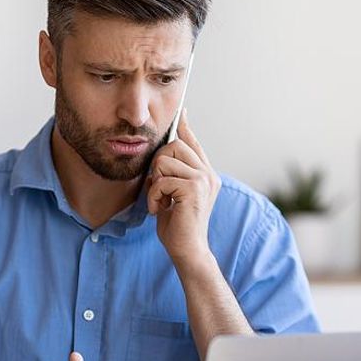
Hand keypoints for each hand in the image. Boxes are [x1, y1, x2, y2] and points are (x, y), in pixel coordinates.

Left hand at [147, 109, 220, 265]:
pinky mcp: (194, 188)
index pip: (193, 143)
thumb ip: (172, 176)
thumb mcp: (173, 195)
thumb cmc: (177, 226)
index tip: (182, 110)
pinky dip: (153, 195)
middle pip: (174, 145)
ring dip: (154, 182)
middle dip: (158, 165)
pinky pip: (161, 179)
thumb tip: (162, 154)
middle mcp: (208, 174)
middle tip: (158, 189)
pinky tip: (159, 209)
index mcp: (205, 174)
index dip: (185, 126)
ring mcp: (203, 180)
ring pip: (164, 160)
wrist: (187, 250)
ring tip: (160, 200)